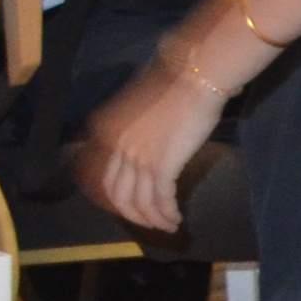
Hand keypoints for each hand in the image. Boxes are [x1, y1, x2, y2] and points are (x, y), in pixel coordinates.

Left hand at [75, 55, 224, 234]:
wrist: (196, 75)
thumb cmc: (175, 82)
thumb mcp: (139, 105)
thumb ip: (133, 128)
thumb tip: (144, 144)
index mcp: (105, 132)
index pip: (104, 175)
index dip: (118, 195)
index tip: (132, 204)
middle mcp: (114, 149)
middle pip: (117, 194)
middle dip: (133, 214)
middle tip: (148, 221)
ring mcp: (136, 159)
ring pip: (137, 202)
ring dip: (152, 219)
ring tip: (166, 225)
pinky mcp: (161, 167)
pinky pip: (160, 200)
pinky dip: (166, 214)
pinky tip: (175, 219)